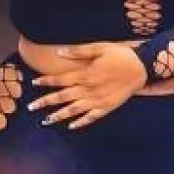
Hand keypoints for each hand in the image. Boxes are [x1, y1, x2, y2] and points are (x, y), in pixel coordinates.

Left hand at [28, 43, 147, 129]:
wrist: (141, 68)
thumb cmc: (120, 55)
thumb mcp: (99, 47)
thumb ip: (79, 51)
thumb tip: (59, 53)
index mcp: (85, 74)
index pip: (61, 79)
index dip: (46, 81)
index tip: (34, 83)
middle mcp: (89, 89)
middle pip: (63, 97)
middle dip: (45, 102)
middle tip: (31, 107)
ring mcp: (97, 101)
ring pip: (74, 110)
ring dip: (58, 115)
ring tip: (45, 121)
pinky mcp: (107, 107)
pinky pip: (91, 117)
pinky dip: (80, 122)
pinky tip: (71, 126)